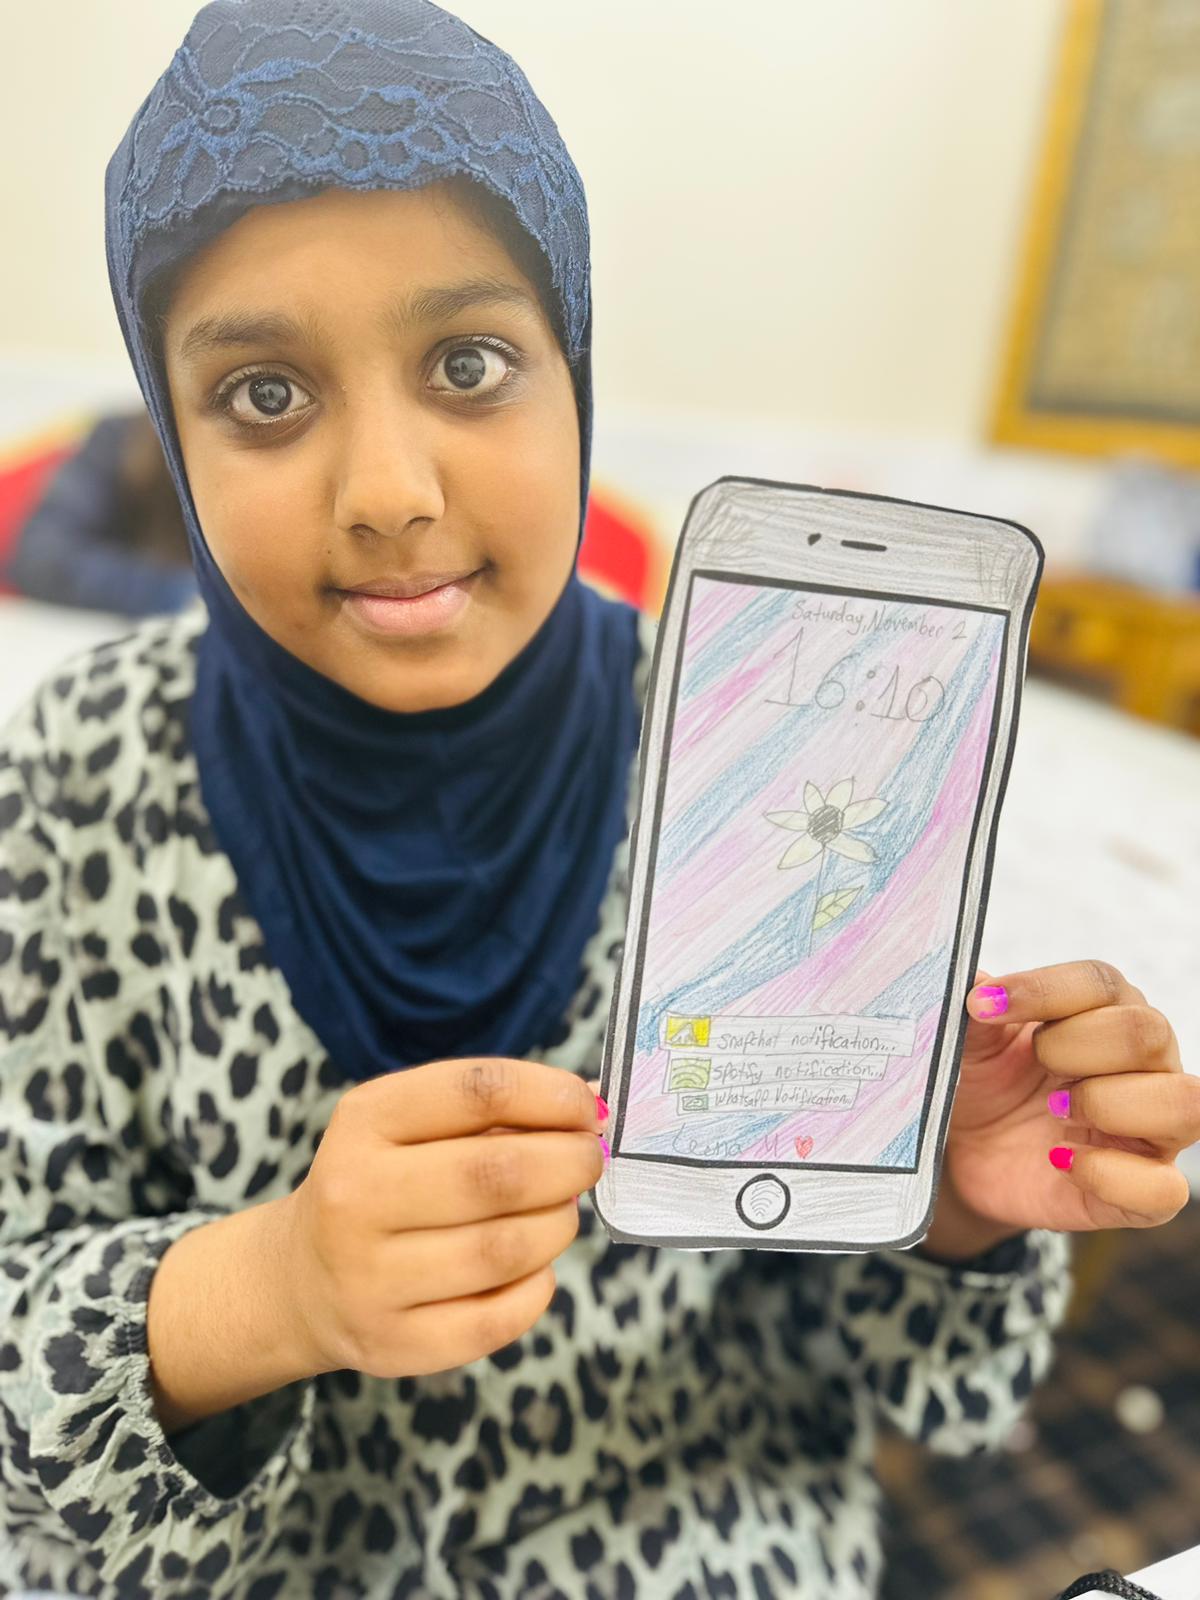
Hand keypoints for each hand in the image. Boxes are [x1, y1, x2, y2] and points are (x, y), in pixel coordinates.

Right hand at [280, 1058, 605, 1377]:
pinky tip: (535, 1269)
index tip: (587, 1108)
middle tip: (588, 1162)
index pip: (477, 1091)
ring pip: (504, 1250)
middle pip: (496, 1175)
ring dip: (558, 1225)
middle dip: (567, 1164)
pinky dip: (537, 1290)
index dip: (550, 1096)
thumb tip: (598, 1105)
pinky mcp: (392, 1345)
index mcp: (365, 1121)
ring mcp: (369, 1278)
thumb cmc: (382, 1183)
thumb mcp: (410, 1125)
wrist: (301, 1279)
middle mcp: (356, 1197)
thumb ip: (498, 1110)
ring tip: (561, 1213)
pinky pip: (497, 1321)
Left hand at [923, 960, 1197, 1259]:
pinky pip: (1165, 1189)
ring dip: (1109, 1102)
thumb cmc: (984, 1081)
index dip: (1042, 990)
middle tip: (1034, 1062)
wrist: (970, 1152)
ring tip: (1055, 1110)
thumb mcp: (968, 1042)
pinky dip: (1110, 1174)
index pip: (1100, 983)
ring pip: (1185, 1103)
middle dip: (1076, 1045)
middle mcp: (1144, 1064)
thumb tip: (974, 983)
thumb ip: (977, 1012)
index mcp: (1104, 1011)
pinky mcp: (1141, 1192)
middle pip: (1148, 1033)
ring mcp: (1151, 1129)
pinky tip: (1061, 1160)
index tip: (982, 1005)